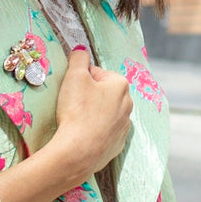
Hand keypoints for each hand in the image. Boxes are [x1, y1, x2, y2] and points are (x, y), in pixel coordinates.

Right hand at [51, 48, 132, 180]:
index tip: (72, 90)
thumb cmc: (77, 110)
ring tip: (77, 121)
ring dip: (92, 114)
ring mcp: (124, 126)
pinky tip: (83, 135)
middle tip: (73, 105)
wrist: (78, 152)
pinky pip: (104, 132)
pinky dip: (95, 132)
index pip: (97, 73)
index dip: (80, 79)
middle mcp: (128, 105)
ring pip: (105, 113)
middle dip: (89, 96)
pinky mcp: (117, 145)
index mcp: (120, 85)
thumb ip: (78, 58)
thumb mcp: (74, 76)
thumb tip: (80, 49)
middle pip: (103, 93)